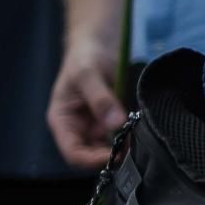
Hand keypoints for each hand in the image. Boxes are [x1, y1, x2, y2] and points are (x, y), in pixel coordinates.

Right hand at [47, 40, 128, 169]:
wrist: (97, 44)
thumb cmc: (85, 57)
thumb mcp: (89, 75)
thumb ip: (101, 99)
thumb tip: (116, 124)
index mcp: (62, 122)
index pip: (73, 154)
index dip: (93, 160)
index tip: (116, 154)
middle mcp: (78, 128)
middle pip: (92, 156)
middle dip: (112, 155)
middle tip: (135, 149)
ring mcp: (95, 126)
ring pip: (109, 148)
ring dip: (124, 147)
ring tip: (141, 139)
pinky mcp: (112, 121)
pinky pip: (121, 135)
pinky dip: (131, 136)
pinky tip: (142, 130)